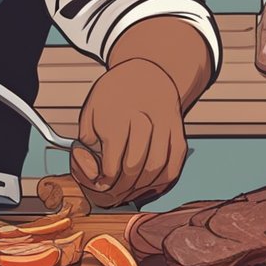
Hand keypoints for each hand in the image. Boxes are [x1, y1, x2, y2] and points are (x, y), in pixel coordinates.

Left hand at [69, 58, 187, 207]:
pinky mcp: (179, 132)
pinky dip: (162, 181)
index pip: (113, 160)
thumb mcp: (89, 113)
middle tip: (113, 192)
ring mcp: (165, 124)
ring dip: (142, 188)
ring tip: (129, 191)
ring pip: (158, 169)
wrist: (145, 73)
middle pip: (135, 166)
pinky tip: (148, 184)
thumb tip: (93, 174)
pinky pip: (175, 164)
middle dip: (122, 187)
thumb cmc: (112, 96)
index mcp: (117, 113)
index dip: (105, 180)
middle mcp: (144, 117)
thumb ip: (86, 144)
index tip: (99, 184)